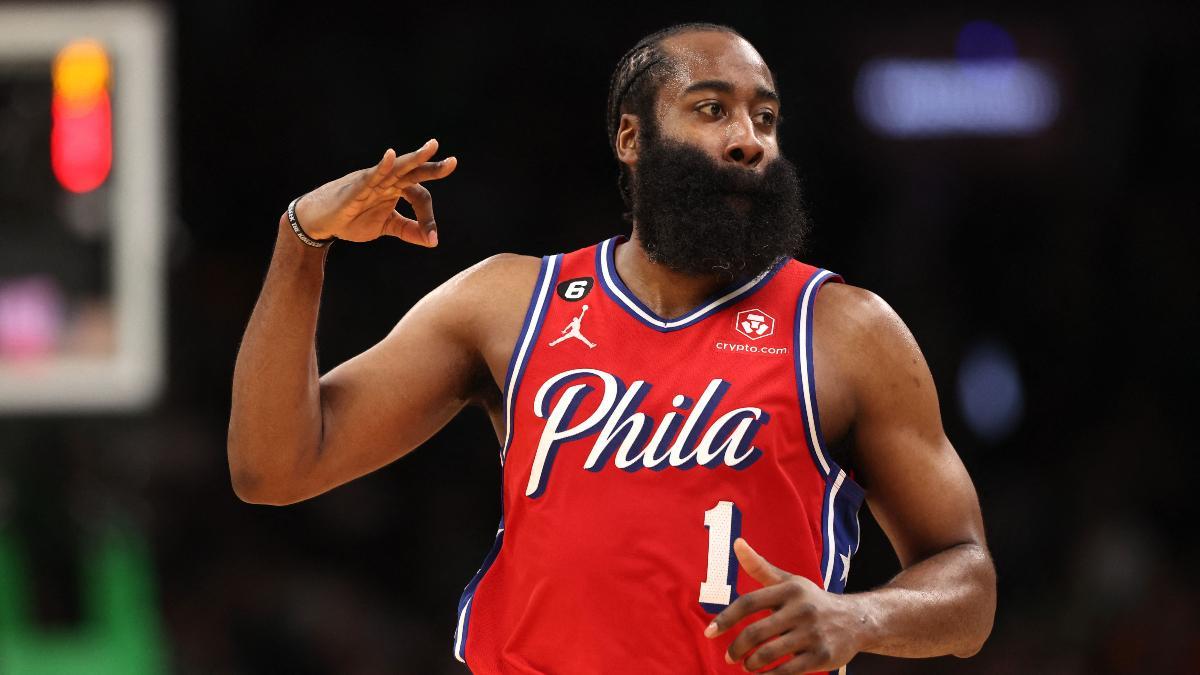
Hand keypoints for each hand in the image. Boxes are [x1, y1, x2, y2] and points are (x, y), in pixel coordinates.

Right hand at [293, 139, 457, 244]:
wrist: (321, 222)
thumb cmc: (352, 219)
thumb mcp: (386, 227)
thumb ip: (409, 230)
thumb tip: (433, 241)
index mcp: (395, 189)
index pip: (420, 197)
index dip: (428, 218)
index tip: (431, 238)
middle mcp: (387, 181)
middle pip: (414, 172)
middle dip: (433, 167)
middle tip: (453, 162)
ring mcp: (373, 181)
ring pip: (397, 167)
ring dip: (414, 158)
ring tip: (431, 148)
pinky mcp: (357, 185)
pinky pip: (372, 173)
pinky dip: (382, 165)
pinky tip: (391, 156)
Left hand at [705, 538, 866, 672]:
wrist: (857, 619)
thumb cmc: (812, 600)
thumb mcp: (789, 582)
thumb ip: (760, 567)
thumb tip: (737, 543)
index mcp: (790, 589)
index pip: (749, 603)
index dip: (726, 618)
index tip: (709, 632)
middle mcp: (802, 609)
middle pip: (756, 632)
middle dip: (737, 647)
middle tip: (729, 656)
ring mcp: (813, 633)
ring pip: (770, 653)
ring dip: (751, 663)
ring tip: (746, 665)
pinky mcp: (822, 656)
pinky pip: (788, 670)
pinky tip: (762, 674)